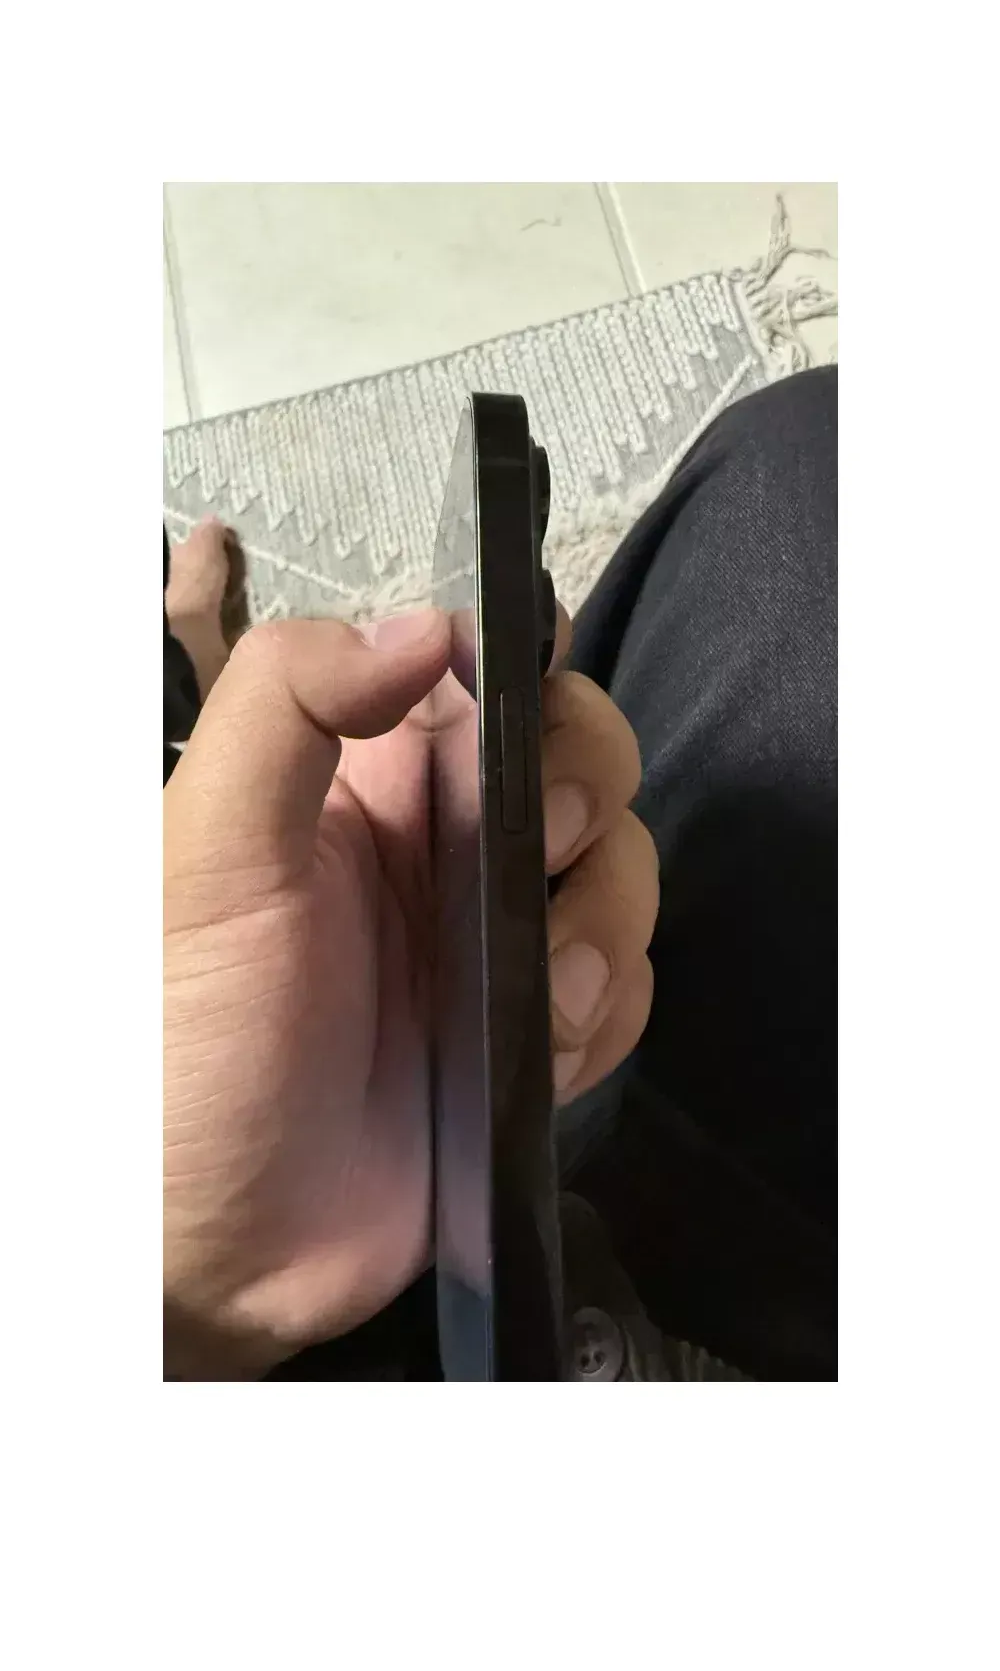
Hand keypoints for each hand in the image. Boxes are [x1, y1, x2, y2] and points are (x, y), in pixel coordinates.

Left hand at [163, 608, 657, 1376]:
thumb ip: (286, 703)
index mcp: (360, 778)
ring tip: (534, 992)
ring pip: (620, 872)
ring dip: (602, 925)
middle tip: (541, 853)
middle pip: (582, 759)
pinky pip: (625, 986)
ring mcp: (492, 944)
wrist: (217, 1249)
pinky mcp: (530, 1035)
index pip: (486, 674)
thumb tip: (426, 624)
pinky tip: (542, 1052)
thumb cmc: (184, 1046)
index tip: (532, 725)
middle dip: (587, 798)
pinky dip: (605, 1015)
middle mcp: (439, 846)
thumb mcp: (203, 851)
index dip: (535, 678)